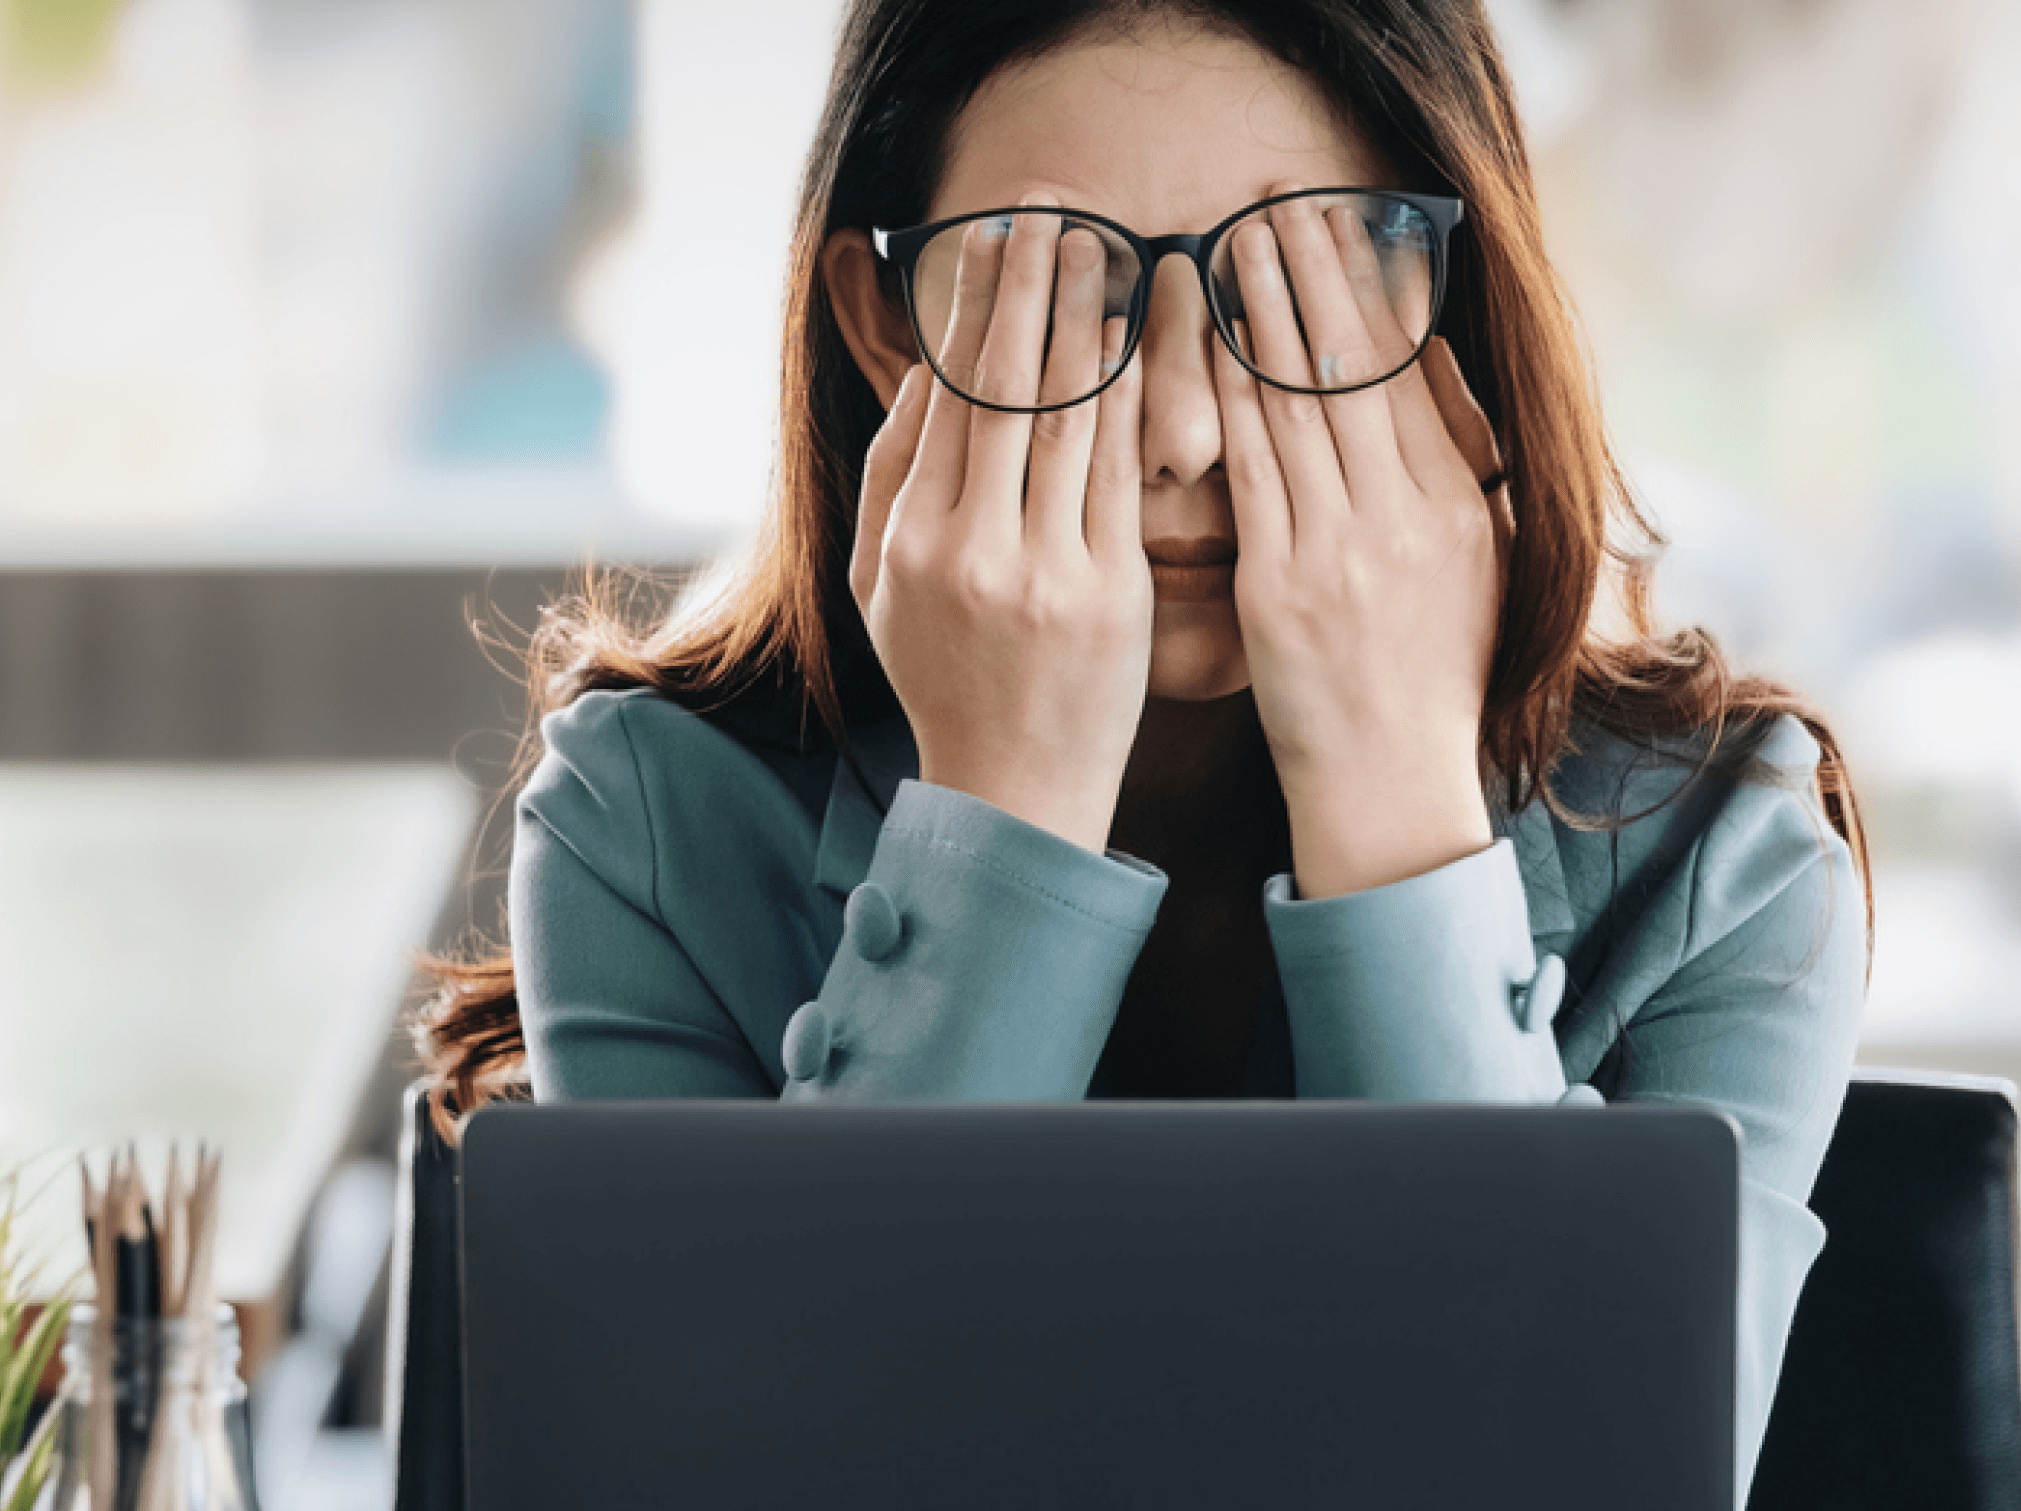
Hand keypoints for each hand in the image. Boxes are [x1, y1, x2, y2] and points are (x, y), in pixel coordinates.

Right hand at [848, 199, 1152, 855]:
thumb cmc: (947, 681)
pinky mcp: (1112, 595)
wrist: (1014, 792)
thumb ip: (893, 479)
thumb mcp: (882, 588)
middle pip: (1005, 387)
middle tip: (1051, 208)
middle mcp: (972, 549)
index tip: (994, 238)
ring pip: (1068, 418)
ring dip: (1086, 320)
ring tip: (1102, 248)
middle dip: (1030, 285)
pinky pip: (1122, 475)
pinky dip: (1129, 399)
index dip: (974, 307)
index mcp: (912, 541)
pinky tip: (1138, 342)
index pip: (948, 396)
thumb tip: (924, 377)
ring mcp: (1045, 572)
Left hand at [1214, 199, 1508, 897]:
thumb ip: (1460, 464)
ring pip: (1301, 403)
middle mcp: (1407, 515)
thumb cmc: (1427, 681)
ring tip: (1236, 239)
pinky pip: (1252, 470)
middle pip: (1356, 365)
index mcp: (1456, 504)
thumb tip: (1439, 366)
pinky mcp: (1284, 587)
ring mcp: (1345, 549)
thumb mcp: (1477, 565)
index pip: (1409, 368)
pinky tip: (1203, 344)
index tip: (1340, 219)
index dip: (1370, 285)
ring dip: (1265, 311)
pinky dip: (1228, 398)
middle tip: (1279, 196)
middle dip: (1315, 271)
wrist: (1395, 789)